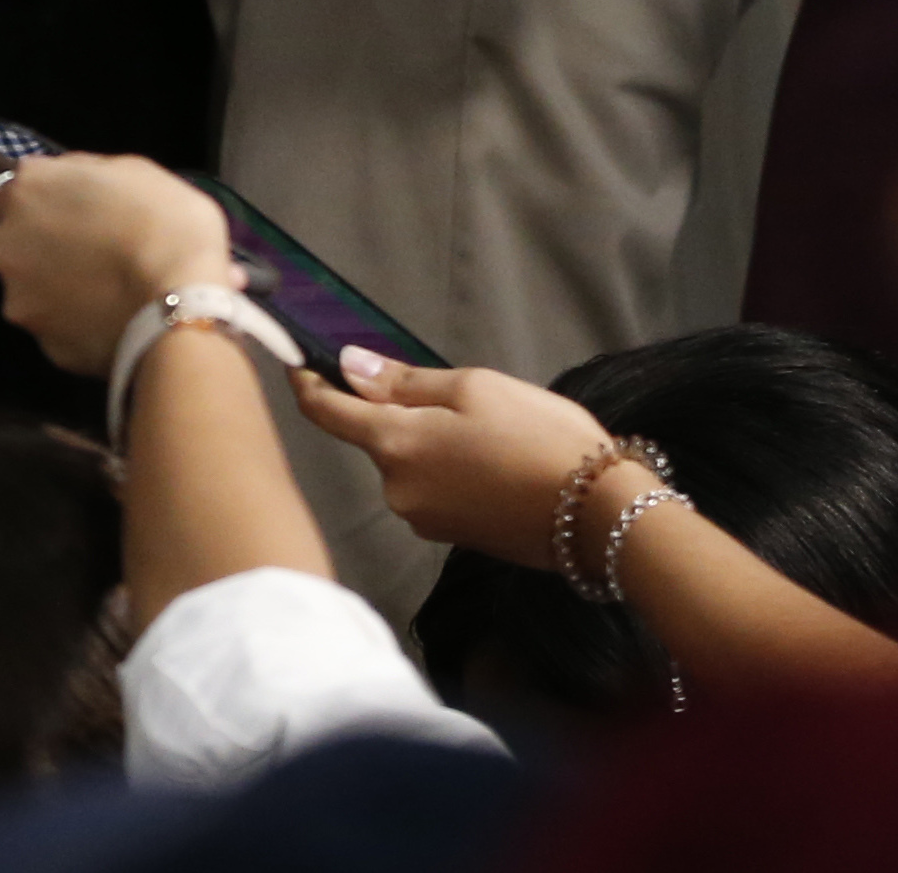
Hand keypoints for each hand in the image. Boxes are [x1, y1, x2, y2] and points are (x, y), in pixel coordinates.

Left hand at [0, 153, 240, 372]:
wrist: (185, 302)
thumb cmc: (166, 222)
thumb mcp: (131, 169)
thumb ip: (83, 173)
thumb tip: (69, 182)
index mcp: (25, 191)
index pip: (8, 193)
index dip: (40, 204)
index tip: (68, 214)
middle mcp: (5, 244)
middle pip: (12, 244)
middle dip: (41, 248)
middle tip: (91, 255)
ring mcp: (19, 299)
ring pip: (31, 291)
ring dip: (56, 289)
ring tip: (107, 294)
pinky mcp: (45, 346)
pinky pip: (58, 329)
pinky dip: (78, 325)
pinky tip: (113, 321)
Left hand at [288, 351, 623, 566]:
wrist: (598, 515)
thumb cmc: (539, 439)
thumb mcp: (473, 388)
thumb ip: (404, 381)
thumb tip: (349, 367)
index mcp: (394, 446)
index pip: (327, 413)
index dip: (308, 383)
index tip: (298, 361)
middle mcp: (397, 490)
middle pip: (376, 438)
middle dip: (401, 412)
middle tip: (460, 396)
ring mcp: (424, 519)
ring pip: (409, 463)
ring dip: (431, 442)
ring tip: (492, 431)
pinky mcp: (451, 535)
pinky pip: (434, 488)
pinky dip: (451, 468)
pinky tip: (495, 461)